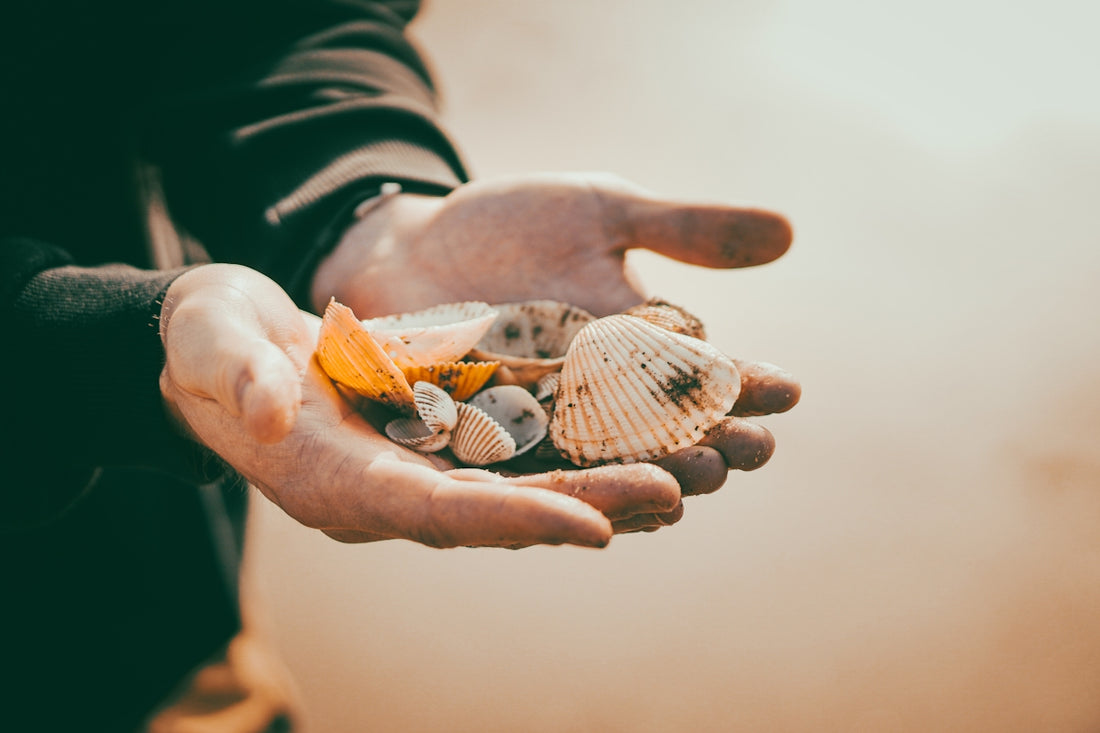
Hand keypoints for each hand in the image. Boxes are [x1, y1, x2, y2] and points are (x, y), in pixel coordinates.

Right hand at [159, 264, 684, 548]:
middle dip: (585, 506)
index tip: (589, 526)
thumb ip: (232, 374)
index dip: (510, 520)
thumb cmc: (209, 344)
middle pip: (499, 510)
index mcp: (334, 481)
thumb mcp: (209, 343)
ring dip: (598, 486)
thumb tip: (266, 407)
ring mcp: (414, 469)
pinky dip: (572, 454)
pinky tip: (634, 440)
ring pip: (519, 487)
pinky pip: (513, 455)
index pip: (432, 512)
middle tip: (676, 493)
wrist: (226, 345)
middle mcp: (386, 490)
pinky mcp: (433, 440)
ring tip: (685, 473)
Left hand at [310, 172, 799, 496]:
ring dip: (646, 471)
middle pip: (661, 426)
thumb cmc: (511, 226)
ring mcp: (540, 418)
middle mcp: (596, 392)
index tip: (789, 389)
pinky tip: (593, 503)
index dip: (744, 382)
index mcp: (634, 341)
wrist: (409, 246)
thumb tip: (789, 233)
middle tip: (751, 452)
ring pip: (602, 456)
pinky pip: (525, 463)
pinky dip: (560, 481)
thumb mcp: (602, 211)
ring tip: (687, 482)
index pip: (701, 371)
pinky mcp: (482, 435)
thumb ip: (683, 229)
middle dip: (707, 439)